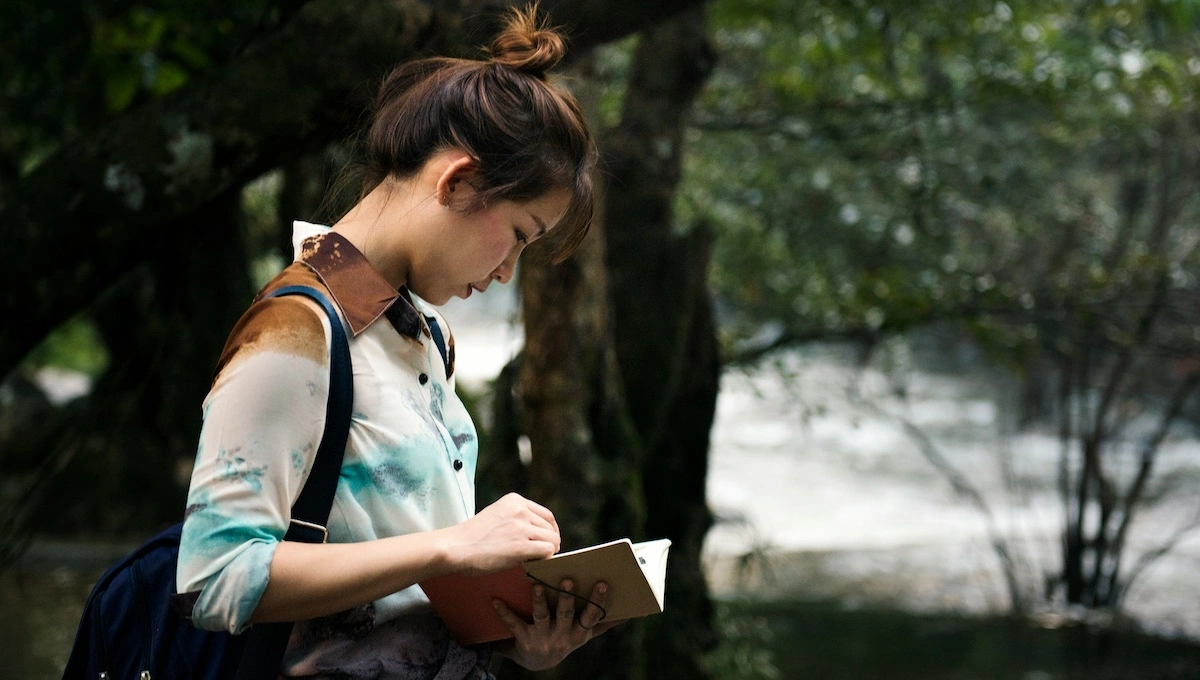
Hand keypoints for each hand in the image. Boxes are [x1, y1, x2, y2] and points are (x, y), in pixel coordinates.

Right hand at [441, 493, 559, 574]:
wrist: (456, 548)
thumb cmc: (472, 537)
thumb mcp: (496, 514)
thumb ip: (515, 517)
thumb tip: (536, 531)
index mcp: (515, 500)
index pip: (546, 515)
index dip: (550, 530)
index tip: (547, 540)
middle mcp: (521, 510)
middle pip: (551, 528)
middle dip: (549, 542)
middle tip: (541, 554)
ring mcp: (522, 527)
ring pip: (553, 540)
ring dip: (548, 552)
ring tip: (536, 560)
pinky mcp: (521, 546)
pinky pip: (547, 551)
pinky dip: (545, 559)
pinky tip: (535, 563)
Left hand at [492, 579, 617, 670]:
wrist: (537, 661)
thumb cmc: (565, 638)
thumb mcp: (585, 634)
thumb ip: (604, 623)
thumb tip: (630, 613)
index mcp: (579, 633)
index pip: (591, 616)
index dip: (597, 601)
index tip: (602, 582)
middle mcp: (563, 637)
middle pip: (567, 615)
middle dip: (568, 599)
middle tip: (568, 580)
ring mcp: (543, 638)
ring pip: (542, 616)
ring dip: (540, 601)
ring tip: (537, 586)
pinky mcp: (523, 638)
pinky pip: (514, 624)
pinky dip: (504, 612)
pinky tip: (495, 600)